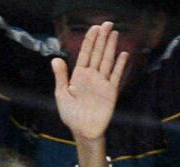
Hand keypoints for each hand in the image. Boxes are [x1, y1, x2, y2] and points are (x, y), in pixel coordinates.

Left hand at [50, 22, 126, 141]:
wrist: (83, 131)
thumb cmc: (71, 115)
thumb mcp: (62, 94)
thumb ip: (61, 77)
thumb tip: (56, 59)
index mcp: (79, 75)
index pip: (85, 53)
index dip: (90, 40)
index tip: (94, 28)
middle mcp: (92, 76)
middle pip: (98, 53)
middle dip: (102, 38)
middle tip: (107, 23)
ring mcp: (102, 83)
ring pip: (107, 60)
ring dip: (111, 47)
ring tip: (114, 33)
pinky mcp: (111, 91)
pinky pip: (116, 75)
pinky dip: (120, 65)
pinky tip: (123, 54)